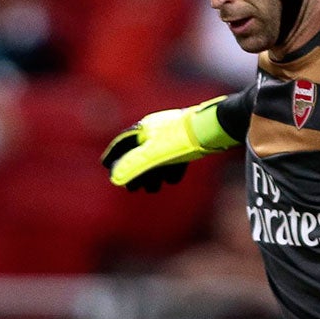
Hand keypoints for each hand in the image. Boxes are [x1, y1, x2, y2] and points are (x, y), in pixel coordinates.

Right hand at [100, 98, 236, 192]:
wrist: (212, 129)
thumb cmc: (180, 140)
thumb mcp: (153, 155)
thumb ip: (133, 166)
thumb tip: (115, 178)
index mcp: (143, 130)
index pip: (122, 145)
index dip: (114, 158)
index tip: (107, 168)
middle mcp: (156, 130)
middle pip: (140, 154)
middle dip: (137, 173)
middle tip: (133, 189)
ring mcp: (172, 135)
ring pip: (158, 157)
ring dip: (154, 174)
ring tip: (153, 188)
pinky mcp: (188, 141)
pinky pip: (174, 157)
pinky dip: (171, 169)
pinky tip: (172, 179)